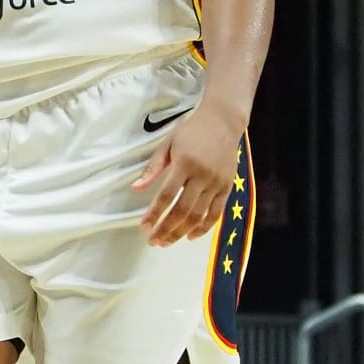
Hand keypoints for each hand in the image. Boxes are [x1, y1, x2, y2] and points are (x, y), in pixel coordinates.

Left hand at [133, 100, 241, 245]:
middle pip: (182, 210)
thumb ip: (153, 168)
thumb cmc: (191, 131)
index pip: (166, 195)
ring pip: (198, 215)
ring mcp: (217, 182)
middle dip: (166, 228)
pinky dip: (204, 227)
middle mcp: (202, 175)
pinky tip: (191, 236)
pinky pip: (216, 212)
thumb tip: (136, 188)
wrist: (222, 121)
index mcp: (185, 163)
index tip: (144, 226)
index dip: (154, 213)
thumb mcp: (168, 144)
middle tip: (153, 240)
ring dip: (181, 232)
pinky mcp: (227, 186)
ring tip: (167, 241)